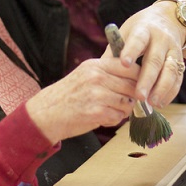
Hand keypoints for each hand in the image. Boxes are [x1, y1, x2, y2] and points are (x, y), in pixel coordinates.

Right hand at [25, 56, 139, 144]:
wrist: (46, 113)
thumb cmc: (68, 95)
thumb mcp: (85, 74)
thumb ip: (107, 72)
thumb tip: (136, 77)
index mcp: (96, 65)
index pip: (130, 67)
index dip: (139, 78)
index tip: (139, 86)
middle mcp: (97, 77)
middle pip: (133, 86)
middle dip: (133, 97)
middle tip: (125, 102)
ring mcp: (97, 95)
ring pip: (128, 103)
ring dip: (123, 110)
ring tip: (110, 110)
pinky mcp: (96, 112)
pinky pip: (118, 117)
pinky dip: (113, 120)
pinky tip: (102, 118)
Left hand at [114, 4, 185, 106]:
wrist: (168, 20)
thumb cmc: (140, 30)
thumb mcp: (126, 32)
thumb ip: (114, 52)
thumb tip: (100, 74)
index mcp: (144, 30)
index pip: (138, 40)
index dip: (131, 51)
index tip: (124, 64)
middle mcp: (161, 39)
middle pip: (155, 60)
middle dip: (147, 79)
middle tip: (139, 96)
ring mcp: (173, 50)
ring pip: (171, 70)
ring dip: (162, 89)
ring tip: (152, 103)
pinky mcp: (181, 61)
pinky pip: (178, 78)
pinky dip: (170, 92)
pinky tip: (161, 103)